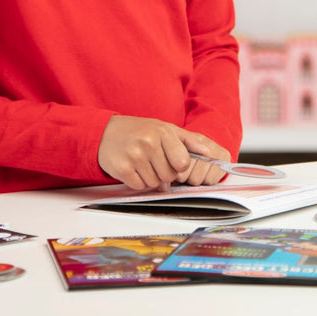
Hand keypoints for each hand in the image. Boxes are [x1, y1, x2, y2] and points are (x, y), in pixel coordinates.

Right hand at [97, 115, 229, 190]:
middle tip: (152, 159)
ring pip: (155, 183)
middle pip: (169, 176)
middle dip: (163, 172)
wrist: (106, 132)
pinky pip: (139, 186)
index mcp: (163, 132)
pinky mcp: (122, 168)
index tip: (170, 159)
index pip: (183, 163)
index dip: (178, 166)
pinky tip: (131, 167)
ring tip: (141, 162)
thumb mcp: (165, 129)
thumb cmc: (139, 131)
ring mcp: (134, 155)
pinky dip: (137, 181)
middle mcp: (148, 142)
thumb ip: (189, 141)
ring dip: (150, 177)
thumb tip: (210, 153)